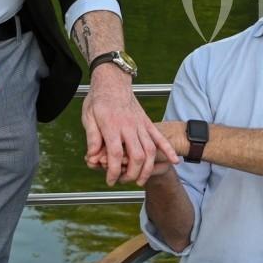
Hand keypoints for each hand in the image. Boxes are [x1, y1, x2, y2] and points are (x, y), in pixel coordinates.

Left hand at [82, 67, 178, 185]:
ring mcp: (141, 124)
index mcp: (112, 126)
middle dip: (132, 173)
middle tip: (123, 181)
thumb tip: (91, 156)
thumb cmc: (99, 99)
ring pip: (150, 150)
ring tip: (141, 180)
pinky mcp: (147, 123)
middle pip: (137, 155)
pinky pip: (160, 138)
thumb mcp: (88, 117)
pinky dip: (169, 150)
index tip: (110, 180)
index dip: (114, 170)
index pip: (116, 154)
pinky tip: (175, 161)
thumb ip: (92, 138)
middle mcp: (129, 126)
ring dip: (148, 168)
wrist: (113, 81)